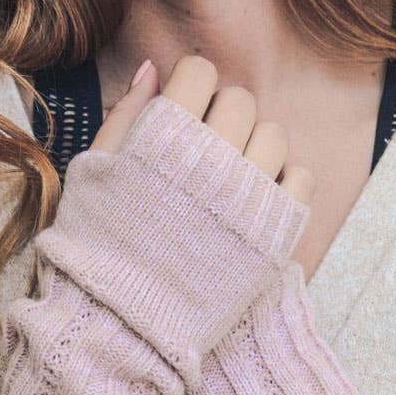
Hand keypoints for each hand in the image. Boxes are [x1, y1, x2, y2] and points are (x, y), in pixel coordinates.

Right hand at [91, 55, 315, 242]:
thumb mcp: (95, 173)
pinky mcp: (275, 233)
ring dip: (253, 147)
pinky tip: (254, 200)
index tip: (182, 112)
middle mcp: (212, 160)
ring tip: (229, 177)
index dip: (190, 88)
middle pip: (240, 100)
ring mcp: (248, 197)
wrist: (124, 324)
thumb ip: (125, 114)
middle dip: (221, 116)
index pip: (201, 71)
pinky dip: (282, 182)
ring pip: (274, 135)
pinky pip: (300, 178)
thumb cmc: (99, 247)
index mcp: (164, 138)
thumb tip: (154, 70)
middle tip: (202, 150)